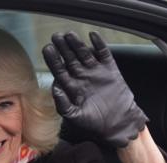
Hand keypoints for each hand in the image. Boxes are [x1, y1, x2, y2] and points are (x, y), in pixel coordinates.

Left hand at [42, 31, 147, 147]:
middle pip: (69, 58)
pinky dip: (99, 44)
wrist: (119, 124)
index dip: (53, 59)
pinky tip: (93, 35)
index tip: (47, 49)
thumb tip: (54, 88)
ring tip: (69, 34)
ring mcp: (95, 72)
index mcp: (71, 87)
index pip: (59, 70)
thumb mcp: (75, 116)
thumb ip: (63, 104)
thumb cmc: (95, 124)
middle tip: (56, 36)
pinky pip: (103, 53)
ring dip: (77, 44)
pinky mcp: (110, 70)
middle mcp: (81, 77)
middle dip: (62, 48)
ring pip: (84, 53)